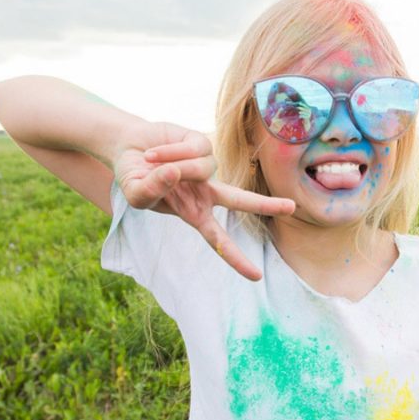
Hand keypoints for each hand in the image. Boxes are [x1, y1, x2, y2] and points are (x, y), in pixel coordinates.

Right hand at [113, 121, 294, 280]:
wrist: (127, 147)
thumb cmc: (135, 177)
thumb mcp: (136, 194)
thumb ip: (152, 191)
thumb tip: (177, 173)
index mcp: (194, 213)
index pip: (218, 240)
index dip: (235, 259)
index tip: (256, 277)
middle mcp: (206, 191)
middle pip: (241, 200)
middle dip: (266, 205)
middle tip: (291, 208)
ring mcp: (206, 167)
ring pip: (201, 168)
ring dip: (173, 164)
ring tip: (152, 161)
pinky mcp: (201, 143)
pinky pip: (193, 150)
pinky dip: (171, 151)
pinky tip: (157, 151)